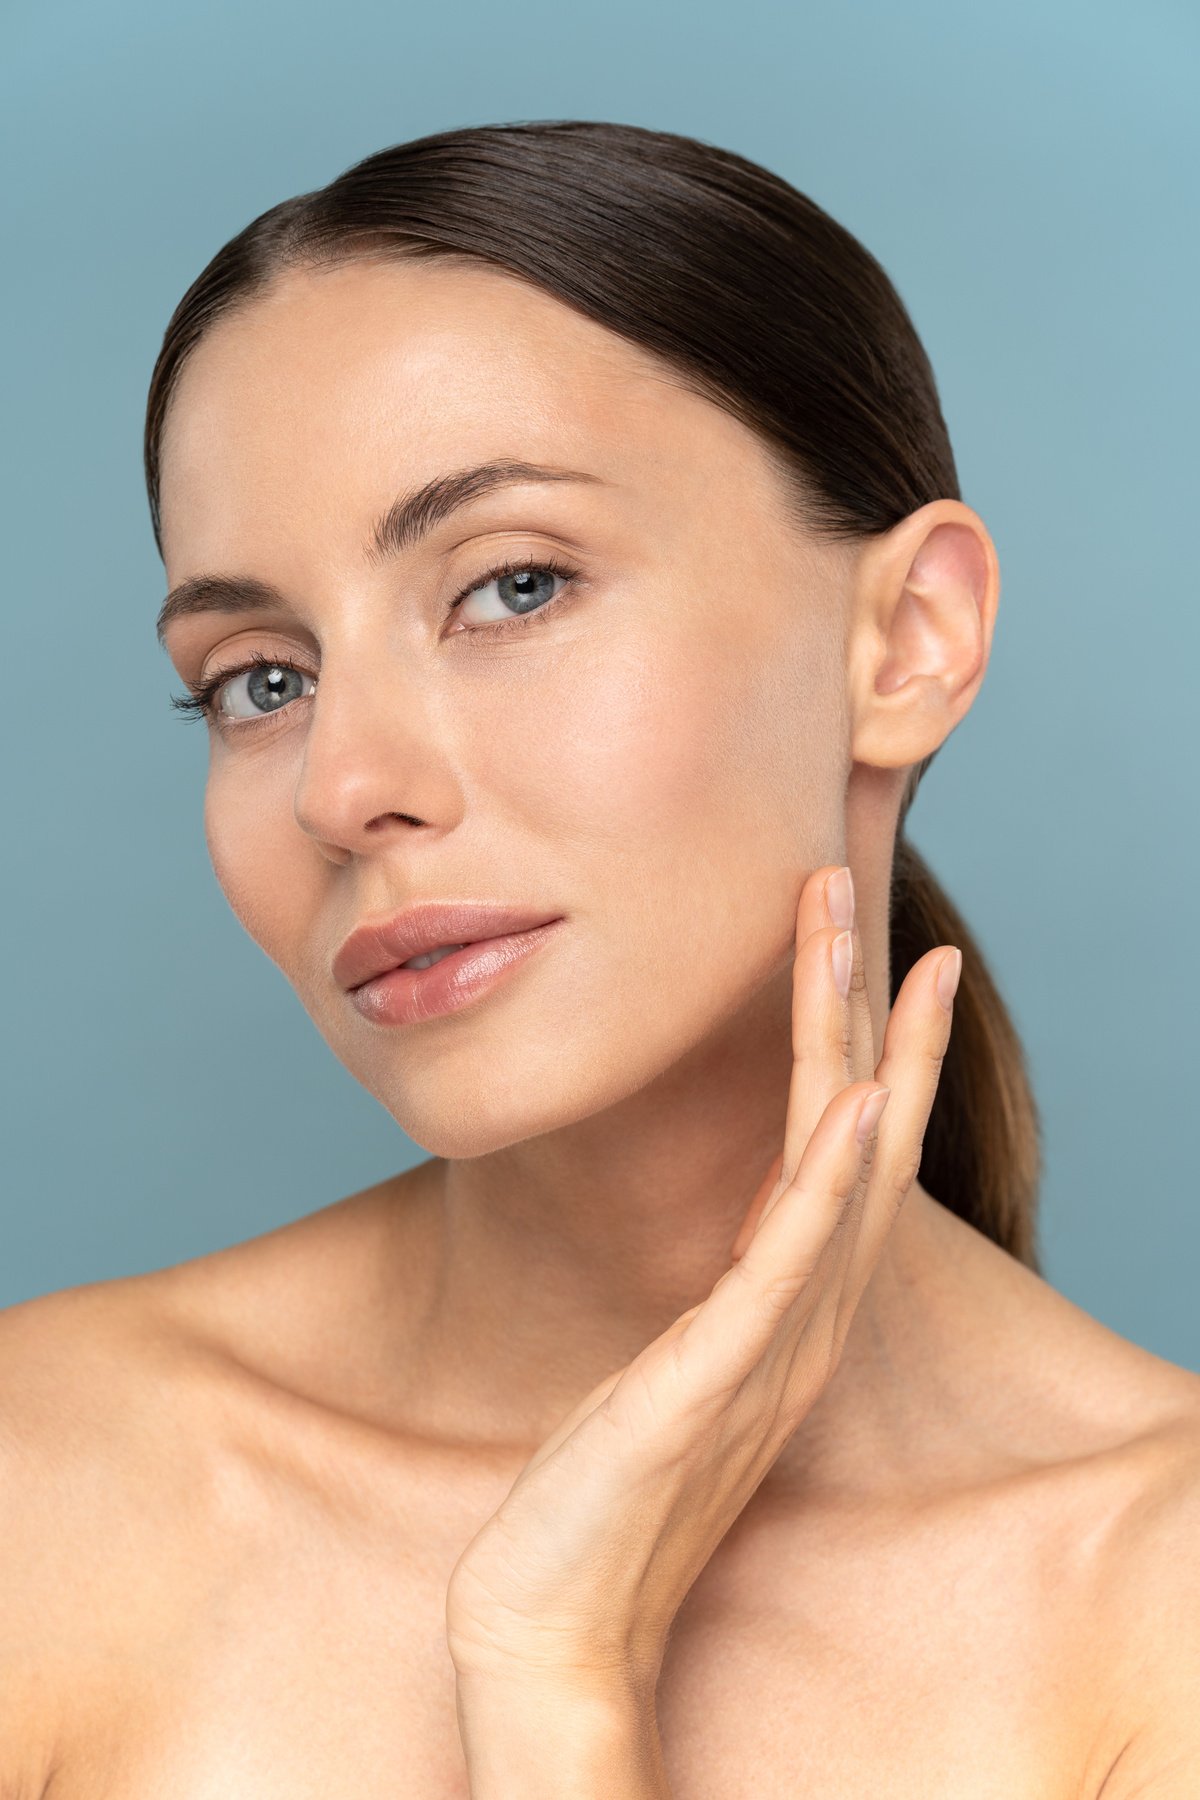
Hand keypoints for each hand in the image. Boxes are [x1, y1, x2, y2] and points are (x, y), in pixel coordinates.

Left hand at [445, 863, 959, 1702]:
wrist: (558, 1608)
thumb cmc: (605, 1481)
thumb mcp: (674, 1354)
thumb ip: (715, 1289)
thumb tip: (715, 1220)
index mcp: (791, 1303)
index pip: (849, 1147)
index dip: (873, 1041)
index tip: (881, 944)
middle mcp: (805, 1314)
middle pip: (860, 1127)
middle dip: (859, 997)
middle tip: (843, 875)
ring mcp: (773, 1343)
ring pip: (835, 1165)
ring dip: (848, 1041)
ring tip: (854, 936)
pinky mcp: (720, 1375)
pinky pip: (790, 1260)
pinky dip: (830, 1175)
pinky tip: (850, 1101)